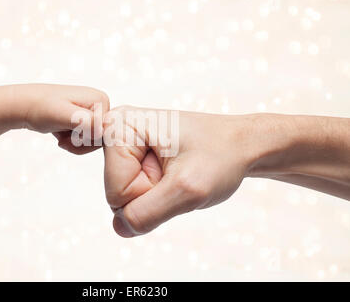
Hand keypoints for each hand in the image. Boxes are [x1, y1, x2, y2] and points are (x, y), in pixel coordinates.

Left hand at [10, 84, 109, 153]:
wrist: (24, 105)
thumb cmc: (40, 108)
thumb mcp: (64, 115)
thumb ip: (87, 122)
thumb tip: (105, 130)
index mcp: (101, 100)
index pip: (107, 132)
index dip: (88, 141)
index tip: (69, 137)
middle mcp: (100, 104)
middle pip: (101, 138)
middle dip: (81, 144)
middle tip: (63, 140)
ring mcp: (93, 111)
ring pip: (93, 141)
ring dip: (76, 144)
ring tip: (60, 137)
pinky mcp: (85, 119)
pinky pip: (86, 139)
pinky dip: (73, 142)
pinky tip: (61, 135)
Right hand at [103, 106, 249, 236]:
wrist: (240, 146)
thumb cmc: (220, 156)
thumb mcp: (188, 189)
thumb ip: (148, 213)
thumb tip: (120, 228)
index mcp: (120, 126)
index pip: (115, 192)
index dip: (149, 193)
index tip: (174, 171)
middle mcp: (115, 131)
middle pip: (116, 195)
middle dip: (150, 194)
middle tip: (176, 173)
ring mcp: (123, 144)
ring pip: (125, 198)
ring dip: (156, 195)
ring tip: (176, 171)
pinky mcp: (132, 156)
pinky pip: (133, 194)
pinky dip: (156, 193)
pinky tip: (171, 173)